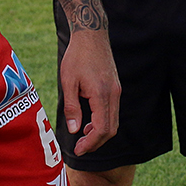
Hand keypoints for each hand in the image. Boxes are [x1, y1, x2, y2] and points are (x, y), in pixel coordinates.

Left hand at [59, 29, 119, 155]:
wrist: (91, 35)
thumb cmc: (76, 56)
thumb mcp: (68, 82)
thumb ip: (72, 107)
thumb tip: (75, 130)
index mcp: (101, 94)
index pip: (101, 129)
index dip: (90, 143)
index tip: (78, 150)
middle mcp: (113, 94)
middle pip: (111, 129)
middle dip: (96, 142)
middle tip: (80, 148)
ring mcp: (117, 90)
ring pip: (114, 121)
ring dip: (100, 133)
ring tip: (83, 137)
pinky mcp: (116, 87)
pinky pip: (113, 111)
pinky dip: (103, 122)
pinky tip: (89, 122)